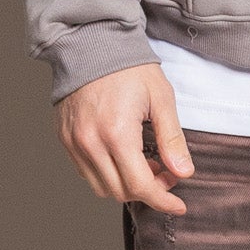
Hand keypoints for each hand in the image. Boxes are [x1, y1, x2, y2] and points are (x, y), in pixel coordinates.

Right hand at [57, 63, 193, 214]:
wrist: (91, 43)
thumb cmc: (130, 68)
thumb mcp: (161, 99)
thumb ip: (172, 140)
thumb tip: (184, 173)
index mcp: (117, 133)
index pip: (140, 185)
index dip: (162, 200)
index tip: (178, 205)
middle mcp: (90, 143)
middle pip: (120, 191)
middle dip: (148, 191)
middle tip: (165, 173)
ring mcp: (73, 142)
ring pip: (101, 187)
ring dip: (126, 185)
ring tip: (144, 163)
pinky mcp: (65, 138)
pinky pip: (86, 172)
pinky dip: (107, 174)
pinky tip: (123, 157)